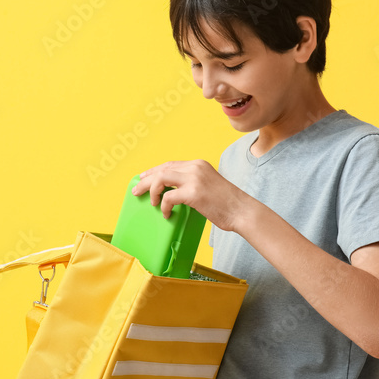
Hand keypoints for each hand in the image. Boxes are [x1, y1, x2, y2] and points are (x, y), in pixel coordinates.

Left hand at [130, 160, 250, 232]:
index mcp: (198, 164)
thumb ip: (191, 184)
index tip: (142, 178)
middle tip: (136, 191)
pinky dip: (164, 206)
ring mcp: (194, 179)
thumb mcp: (207, 185)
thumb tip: (170, 192)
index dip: (153, 171)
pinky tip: (166, 213)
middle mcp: (195, 167)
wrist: (242, 211)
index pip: (169, 164)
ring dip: (151, 190)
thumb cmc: (226, 204)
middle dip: (146, 180)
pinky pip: (168, 197)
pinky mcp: (194, 193)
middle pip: (162, 170)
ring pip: (161, 178)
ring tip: (151, 202)